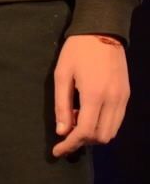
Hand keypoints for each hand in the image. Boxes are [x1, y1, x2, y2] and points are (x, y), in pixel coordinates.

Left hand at [53, 34, 129, 156]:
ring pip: (111, 132)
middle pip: (101, 137)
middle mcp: (113, 101)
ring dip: (93, 135)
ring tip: (74, 121)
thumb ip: (61, 104)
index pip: (85, 131)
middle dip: (82, 141)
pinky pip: (117, 121)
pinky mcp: (127, 96)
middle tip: (65, 133)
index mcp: (94, 95)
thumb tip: (61, 131)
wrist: (102, 32)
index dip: (70, 144)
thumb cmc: (76, 51)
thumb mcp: (61, 74)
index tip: (57, 151)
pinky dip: (102, 125)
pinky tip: (87, 114)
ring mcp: (123, 99)